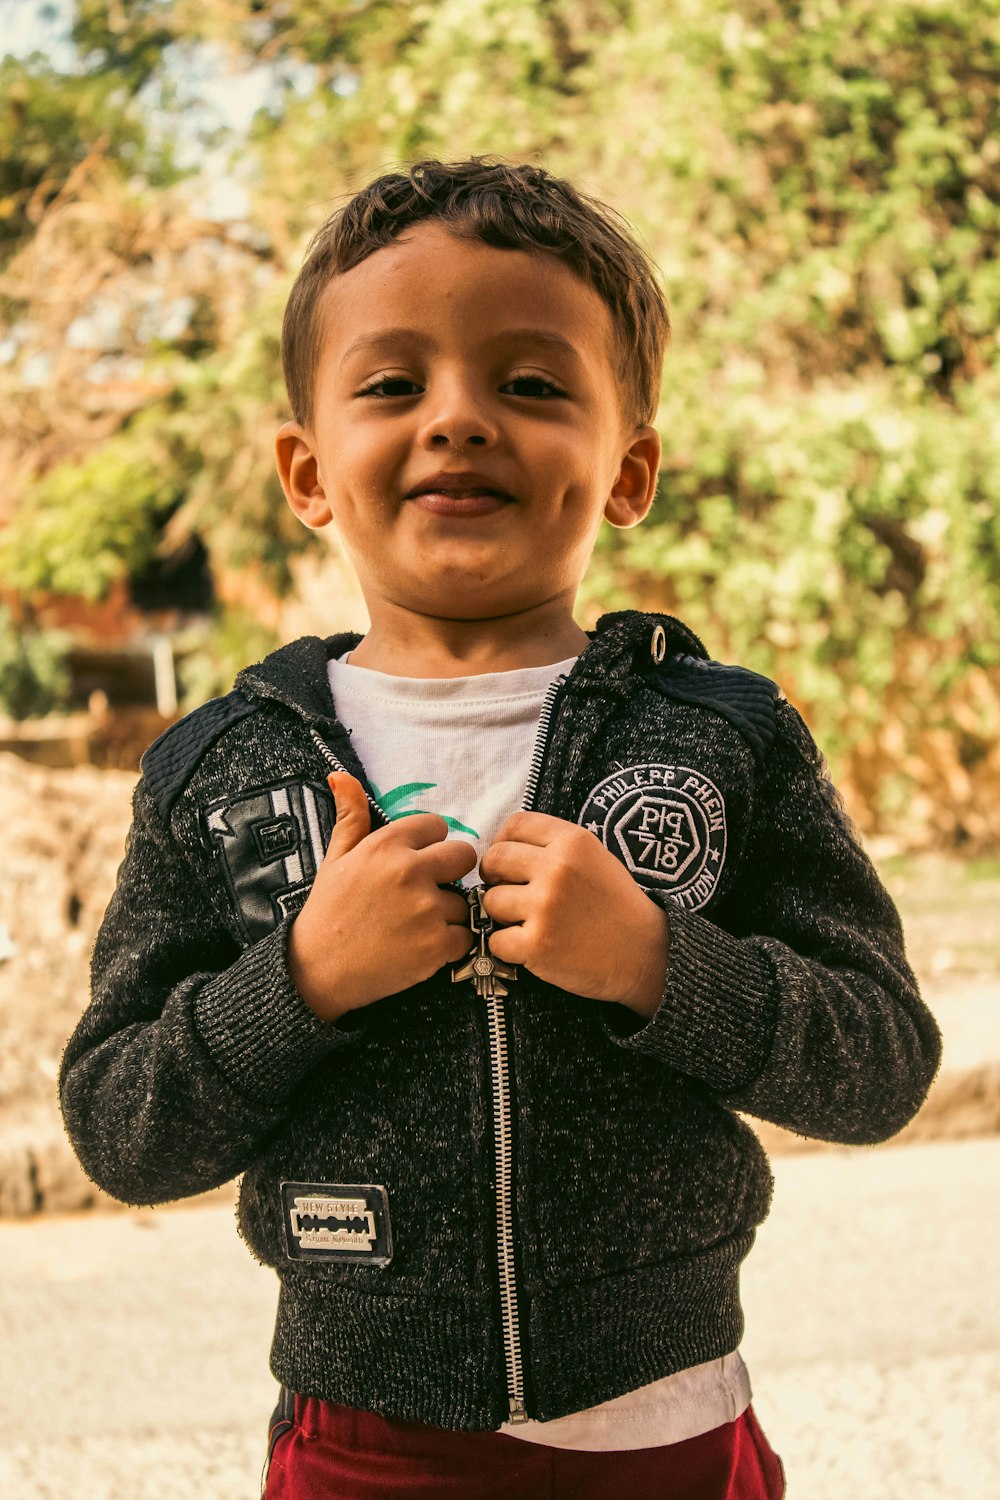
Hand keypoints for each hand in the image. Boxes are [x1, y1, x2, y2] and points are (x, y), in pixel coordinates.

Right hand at [288, 773, 476, 1021]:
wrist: (317, 970)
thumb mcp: (336, 858)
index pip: (437, 826)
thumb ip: (351, 816)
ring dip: (447, 914)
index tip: (414, 864)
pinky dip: (450, 945)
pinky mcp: (437, 945)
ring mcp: (426, 909)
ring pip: (463, 901)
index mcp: (387, 844)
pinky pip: (465, 936)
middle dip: (450, 873)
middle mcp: (409, 871)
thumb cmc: (328, 911)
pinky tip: (421, 947)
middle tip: (425, 893)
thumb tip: (340, 774)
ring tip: (414, 927)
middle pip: (464, 856)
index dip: (429, 846)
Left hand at [479, 812, 669, 1017]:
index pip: (515, 824)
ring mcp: (546, 907)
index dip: (503, 841)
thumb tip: (507, 845)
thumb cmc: (617, 905)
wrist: (645, 954)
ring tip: (525, 921)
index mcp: (573, 842)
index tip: (507, 860)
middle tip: (505, 890)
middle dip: (493, 876)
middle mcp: (557, 869)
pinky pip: (496, 940)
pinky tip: (527, 946)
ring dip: (501, 914)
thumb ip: (556, 846)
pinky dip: (506, 947)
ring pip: (491, 901)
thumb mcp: (596, 858)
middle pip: (495, 859)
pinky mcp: (537, 945)